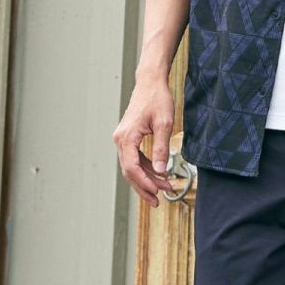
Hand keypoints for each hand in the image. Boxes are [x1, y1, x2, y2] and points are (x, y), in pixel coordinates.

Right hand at [113, 79, 179, 205]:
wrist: (150, 83)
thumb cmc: (158, 99)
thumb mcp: (164, 124)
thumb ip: (161, 148)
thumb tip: (161, 171)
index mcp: (126, 137)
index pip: (132, 167)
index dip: (144, 183)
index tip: (157, 193)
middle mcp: (120, 139)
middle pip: (129, 171)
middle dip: (144, 187)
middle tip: (158, 201)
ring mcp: (123, 139)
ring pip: (132, 166)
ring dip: (147, 179)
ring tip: (164, 188)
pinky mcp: (129, 138)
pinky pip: (135, 158)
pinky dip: (146, 168)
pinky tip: (159, 175)